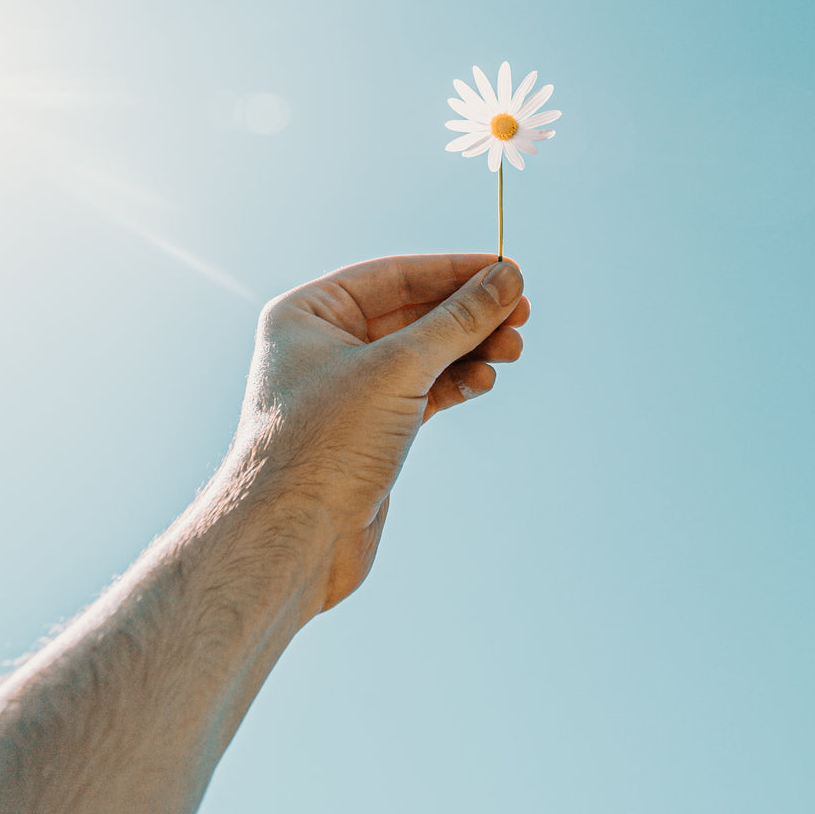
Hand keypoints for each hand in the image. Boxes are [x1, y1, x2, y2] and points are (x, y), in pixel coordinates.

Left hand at [232, 254, 527, 612]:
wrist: (291, 542)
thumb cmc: (325, 445)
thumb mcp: (399, 369)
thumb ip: (458, 321)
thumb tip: (508, 278)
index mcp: (308, 314)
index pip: (394, 276)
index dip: (455, 272)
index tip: (508, 271)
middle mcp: (323, 347)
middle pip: (413, 314)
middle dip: (469, 315)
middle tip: (523, 315)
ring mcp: (347, 392)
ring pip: (422, 356)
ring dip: (470, 350)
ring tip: (513, 350)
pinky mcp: (368, 432)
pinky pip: (421, 393)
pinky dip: (455, 384)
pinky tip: (484, 381)